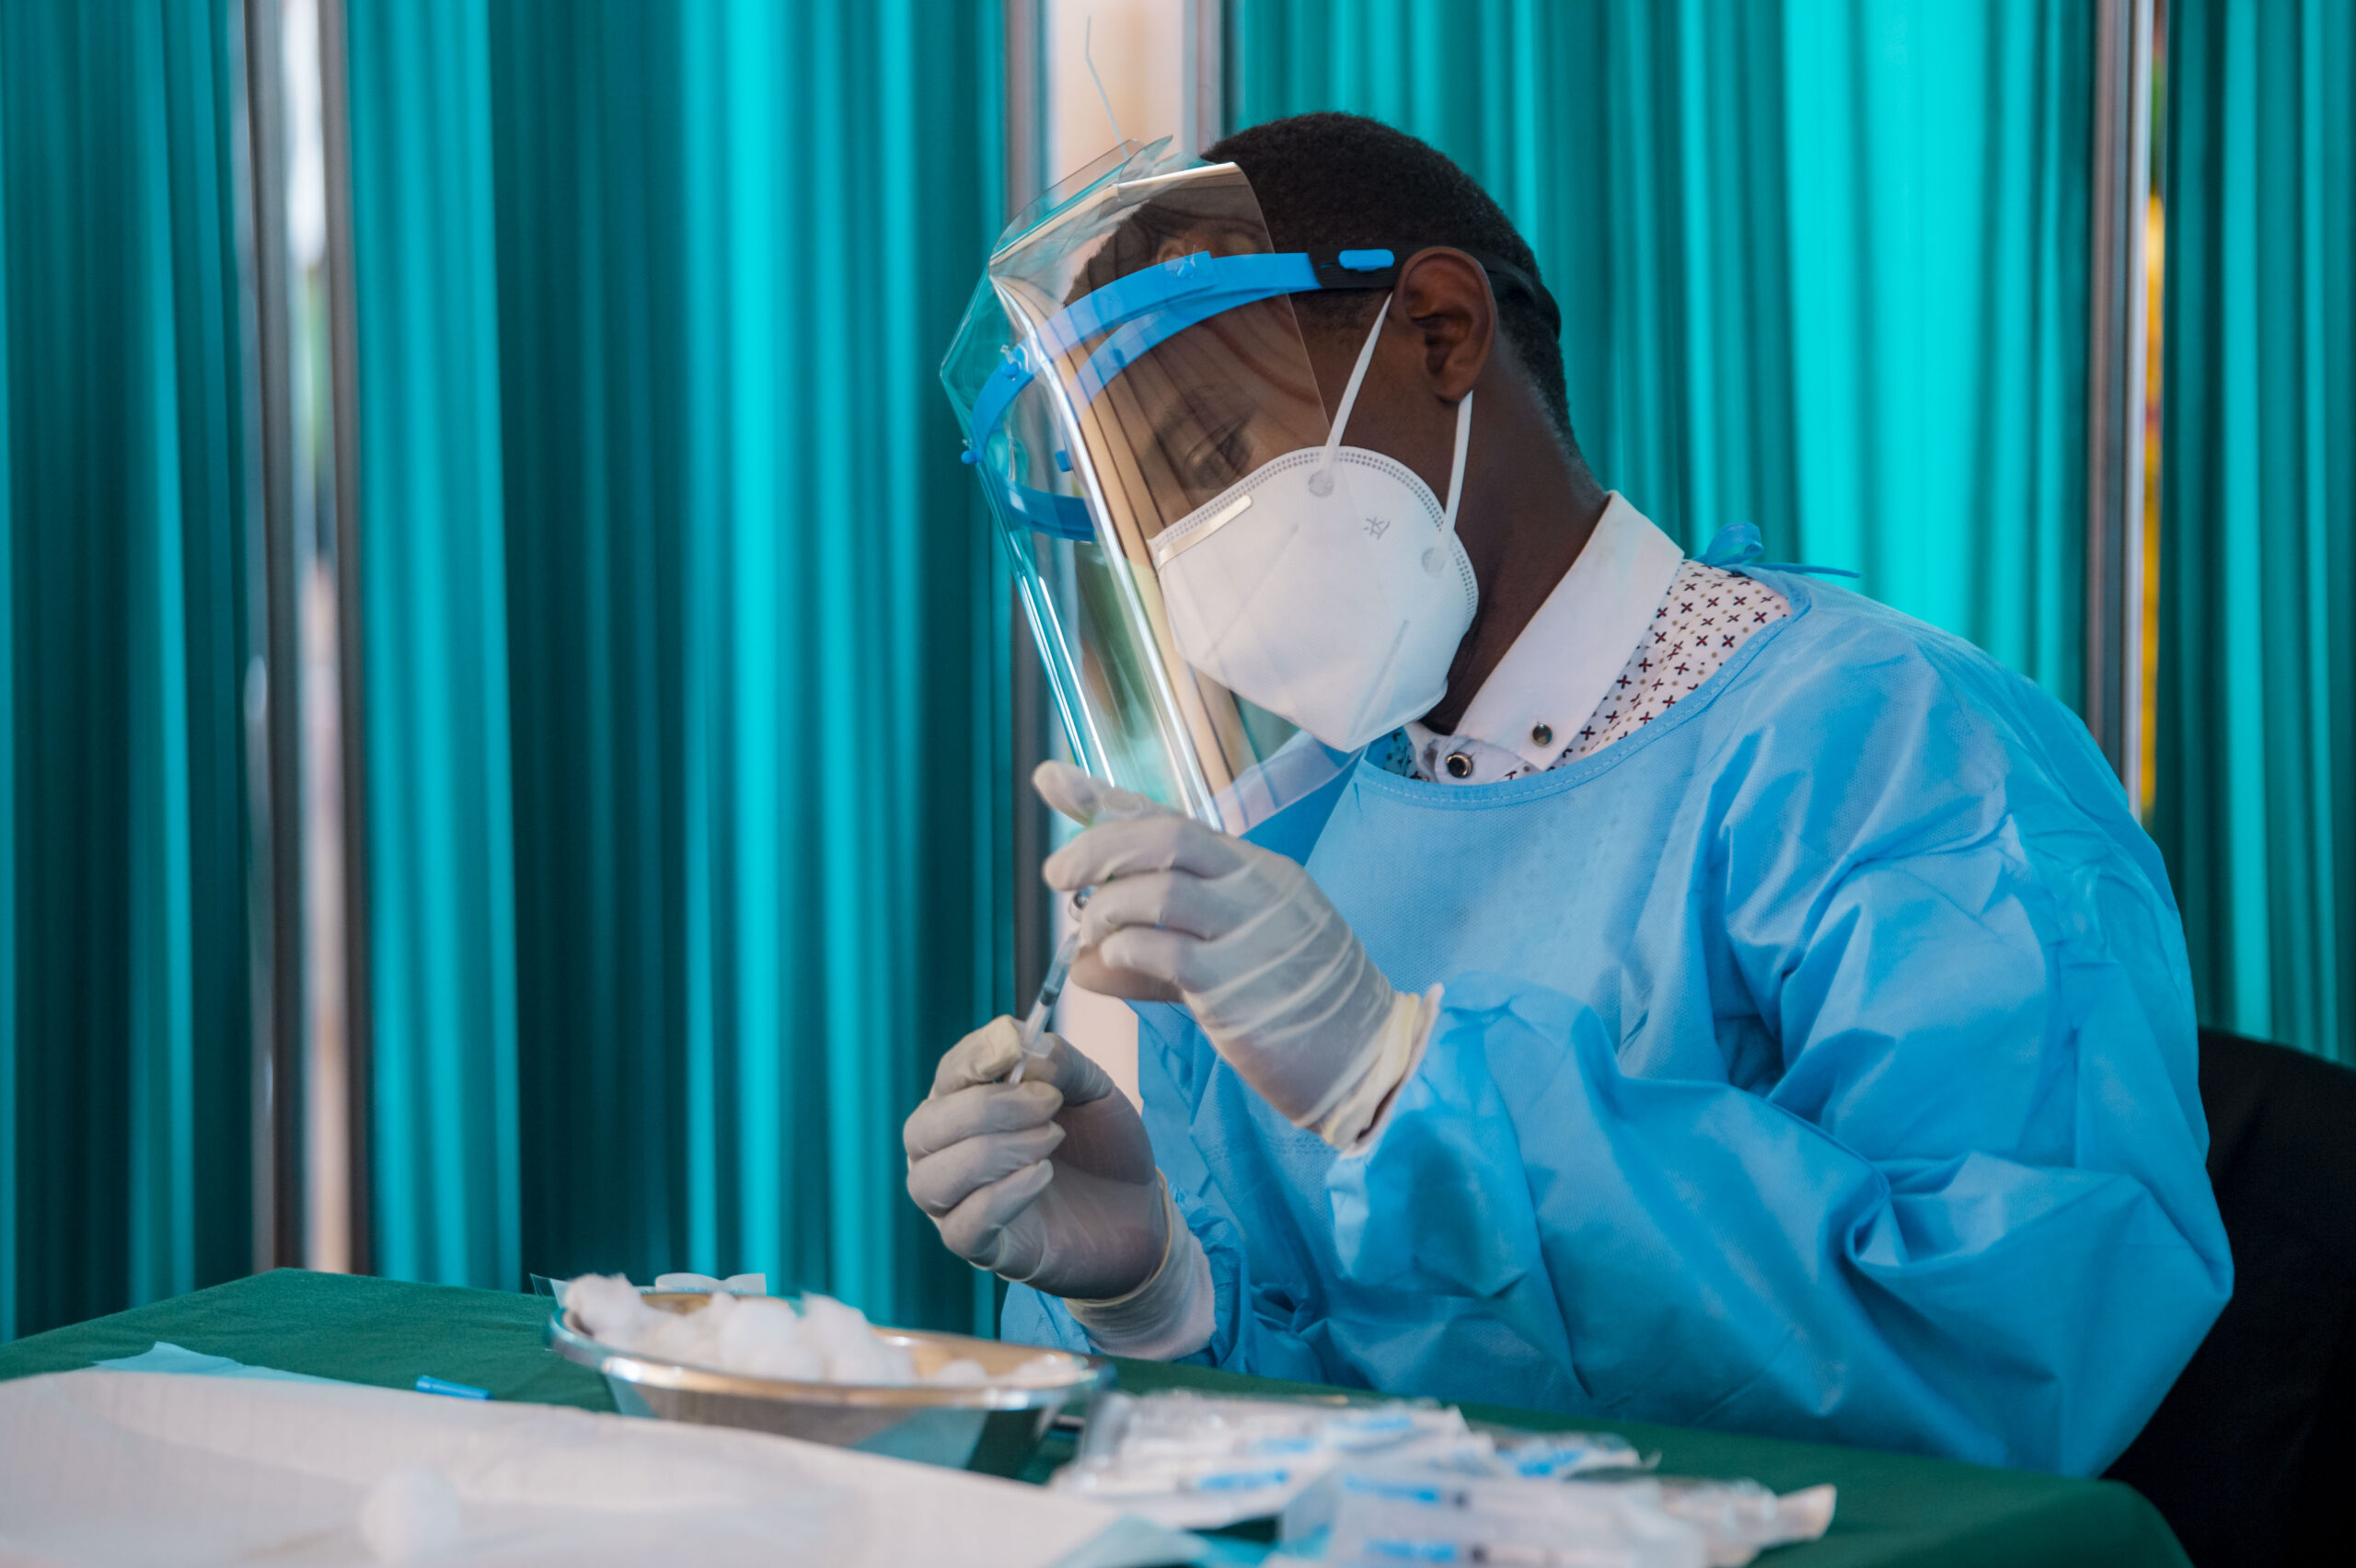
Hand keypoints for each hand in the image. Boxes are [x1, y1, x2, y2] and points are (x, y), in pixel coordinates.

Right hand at [903, 1015, 1166, 1299]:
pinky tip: (1043, 1176)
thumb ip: (1061, 1062)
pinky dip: (1000, 1196)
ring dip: (992, 1152)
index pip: (948, 1074)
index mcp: (967, 1104)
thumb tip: (1027, 1050)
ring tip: (1052, 1140)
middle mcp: (948, 1152)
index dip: (975, 1056)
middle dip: (984, 1109)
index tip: (1014, 1043)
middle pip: (924, 1128)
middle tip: (1048, 1102)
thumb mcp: (1094, 1089)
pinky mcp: (981, 1247)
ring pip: (931, 1179)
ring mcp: (958, 1202)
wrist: (1137, 1213)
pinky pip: (961, 1227)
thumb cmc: (1101, 1145)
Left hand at [1035, 761, 1416, 1129]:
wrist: (1369, 1058)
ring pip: (1157, 888)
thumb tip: (1083, 962)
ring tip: (1090, 934)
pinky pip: (1161, 950)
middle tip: (1054, 876)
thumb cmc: (1299, 1010)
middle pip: (1162, 836)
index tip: (1048, 779)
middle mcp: (1256, 887)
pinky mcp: (1237, 984)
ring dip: (1105, 908)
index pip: (1170, 817)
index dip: (1102, 798)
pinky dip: (1121, 951)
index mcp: (1255, 870)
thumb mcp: (1230, 963)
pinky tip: (1108, 965)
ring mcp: (1250, 932)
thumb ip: (1159, 955)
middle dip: (1094, 847)